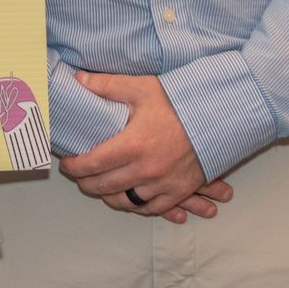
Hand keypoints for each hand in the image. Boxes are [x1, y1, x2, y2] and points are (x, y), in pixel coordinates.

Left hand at [60, 71, 231, 222]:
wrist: (221, 117)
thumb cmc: (180, 101)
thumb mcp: (141, 87)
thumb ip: (107, 85)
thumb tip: (78, 79)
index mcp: (133, 144)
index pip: (92, 163)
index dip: (74, 166)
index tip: (67, 164)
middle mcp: (146, 169)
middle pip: (104, 186)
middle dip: (86, 182)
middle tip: (78, 175)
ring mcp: (164, 183)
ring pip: (126, 201)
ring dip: (108, 197)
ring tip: (99, 187)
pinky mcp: (180, 190)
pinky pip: (152, 208)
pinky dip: (136, 206)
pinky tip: (127, 198)